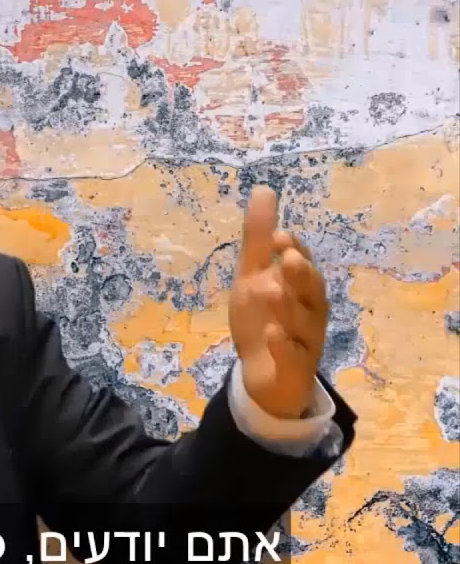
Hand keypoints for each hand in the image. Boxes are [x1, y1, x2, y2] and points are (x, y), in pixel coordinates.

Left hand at [228, 186, 328, 418]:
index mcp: (300, 287)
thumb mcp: (253, 275)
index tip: (279, 236)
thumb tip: (263, 189)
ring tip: (271, 290)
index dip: (293, 251)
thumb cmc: (264, 316)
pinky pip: (291, 355)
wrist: (264, 373)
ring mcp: (303, 340)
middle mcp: (309, 311)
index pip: (301, 265)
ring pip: (301, 323)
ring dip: (287, 306)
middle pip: (310, 292)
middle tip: (288, 258)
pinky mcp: (293, 367)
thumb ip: (258, 238)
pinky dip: (283, 344)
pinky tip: (272, 333)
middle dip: (300, 274)